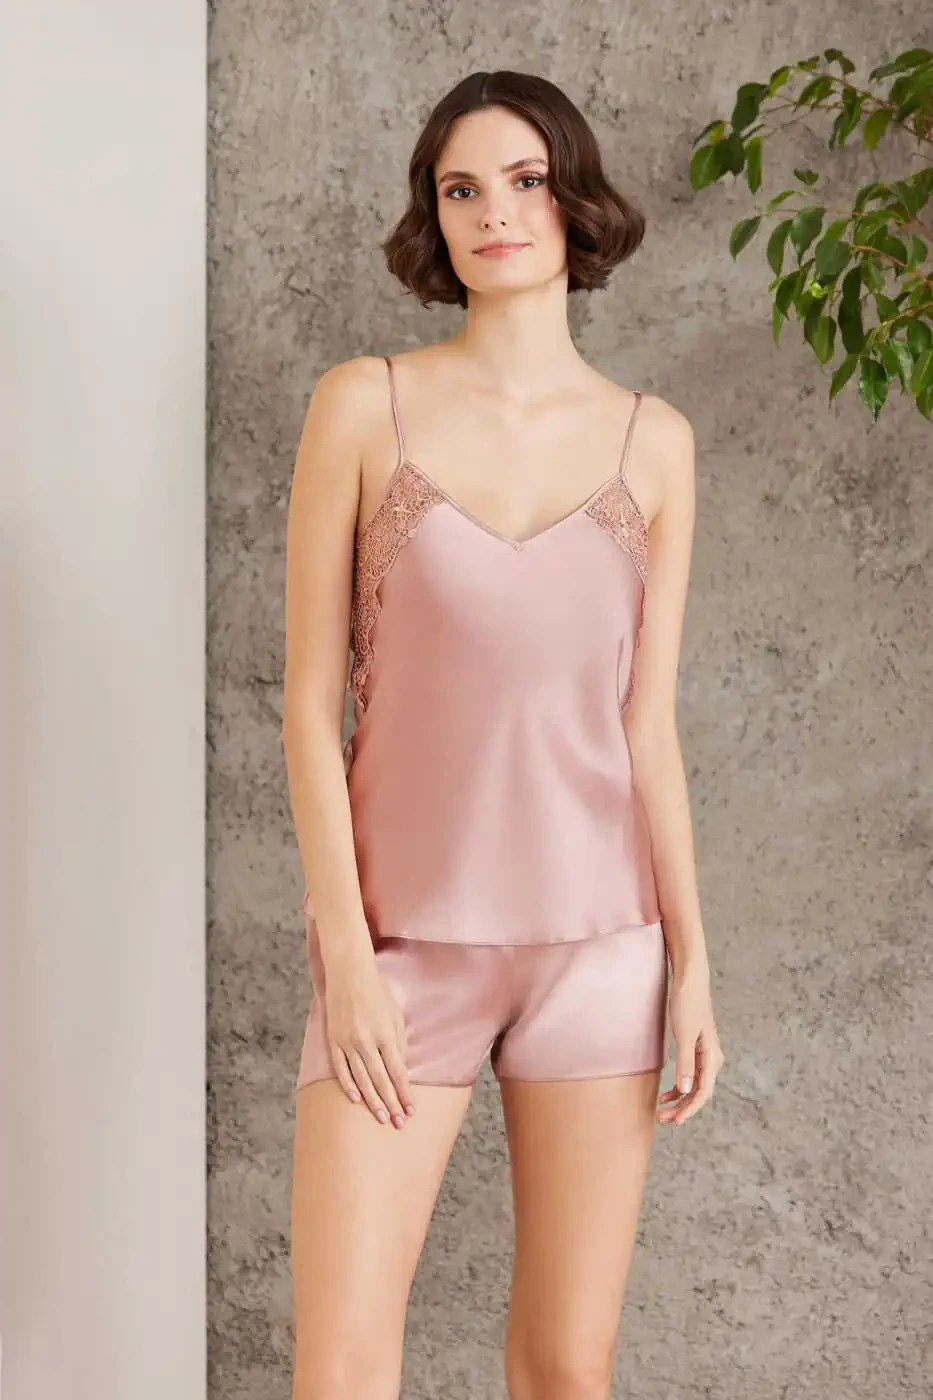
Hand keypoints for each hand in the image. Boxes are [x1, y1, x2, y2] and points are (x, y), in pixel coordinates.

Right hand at [322, 958, 414, 1128]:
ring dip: (372, 1101)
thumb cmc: (377, 991)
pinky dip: (348, 1085)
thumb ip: (399, 1042)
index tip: (411, 1110)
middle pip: (381, 1080)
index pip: (398, 1072)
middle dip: (391, 1104)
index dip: (405, 1093)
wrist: (349, 973)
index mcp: (385, 1034)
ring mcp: (347, 1042)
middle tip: (398, 1123)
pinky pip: (341, 1069)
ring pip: (362, 1079)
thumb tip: (401, 1068)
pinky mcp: (333, 1040)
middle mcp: (366, 1042)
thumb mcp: (395, 1014)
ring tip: (381, 1118)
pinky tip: (355, 1099)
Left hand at [657, 965, 724, 1125]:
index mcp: (712, 1057)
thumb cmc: (688, 1003)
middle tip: (662, 1120)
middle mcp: (712, 1059)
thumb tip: (684, 1091)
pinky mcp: (695, 1049)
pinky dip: (679, 1087)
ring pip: (694, 1086)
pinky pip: (690, 1075)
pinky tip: (666, 1094)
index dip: (689, 1109)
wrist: (690, 980)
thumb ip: (685, 1063)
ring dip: (679, 1101)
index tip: (675, 1121)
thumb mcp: (684, 1034)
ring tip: (662, 1112)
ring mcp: (704, 1055)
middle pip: (699, 1093)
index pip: (703, 1092)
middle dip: (682, 1109)